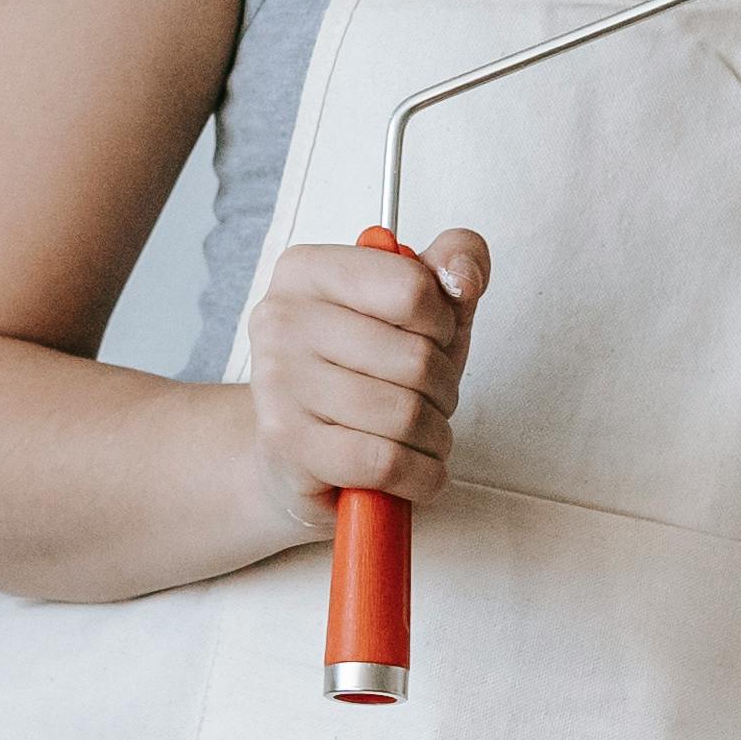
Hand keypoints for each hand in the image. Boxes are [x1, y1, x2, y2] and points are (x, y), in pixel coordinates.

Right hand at [235, 228, 486, 534]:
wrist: (296, 454)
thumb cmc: (364, 374)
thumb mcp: (419, 310)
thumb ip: (455, 263)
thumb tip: (463, 276)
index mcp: (308, 270)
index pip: (413, 288)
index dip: (443, 327)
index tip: (430, 342)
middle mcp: (281, 318)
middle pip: (416, 358)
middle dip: (444, 392)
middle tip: (427, 402)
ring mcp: (278, 381)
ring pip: (404, 415)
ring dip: (435, 438)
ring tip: (420, 438)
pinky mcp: (287, 442)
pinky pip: (385, 461)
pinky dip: (419, 476)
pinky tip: (415, 473)